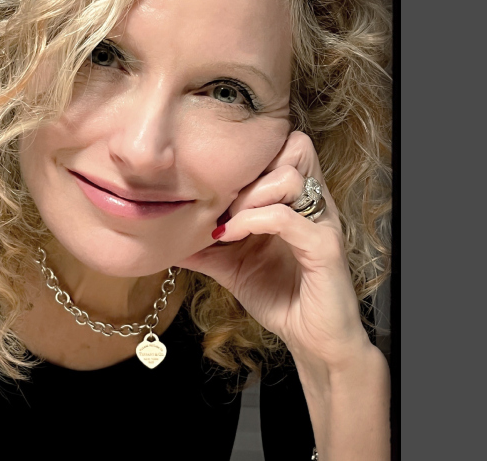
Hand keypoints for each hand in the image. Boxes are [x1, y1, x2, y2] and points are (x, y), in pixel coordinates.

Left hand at [177, 131, 370, 366]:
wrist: (312, 340)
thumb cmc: (280, 298)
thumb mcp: (232, 266)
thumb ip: (204, 247)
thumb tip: (162, 236)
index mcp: (295, 199)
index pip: (281, 145)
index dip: (246, 157)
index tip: (214, 185)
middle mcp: (313, 202)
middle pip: (294, 144)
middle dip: (252, 166)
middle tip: (223, 199)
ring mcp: (321, 222)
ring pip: (290, 175)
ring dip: (249, 194)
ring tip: (227, 221)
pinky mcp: (324, 247)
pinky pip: (286, 217)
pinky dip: (252, 221)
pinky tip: (230, 236)